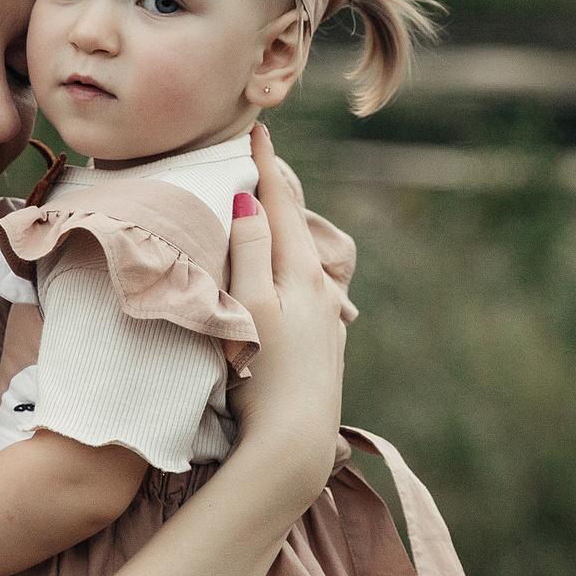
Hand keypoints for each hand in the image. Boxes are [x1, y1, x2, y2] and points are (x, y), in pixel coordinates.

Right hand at [225, 126, 345, 487]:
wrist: (296, 444)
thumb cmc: (265, 375)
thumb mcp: (250, 306)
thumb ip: (250, 252)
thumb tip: (249, 201)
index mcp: (301, 274)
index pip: (281, 206)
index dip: (266, 168)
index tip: (257, 131)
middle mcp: (321, 292)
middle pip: (298, 228)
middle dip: (280, 194)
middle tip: (262, 160)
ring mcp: (326, 321)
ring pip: (304, 261)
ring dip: (287, 233)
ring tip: (271, 214)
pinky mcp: (324, 348)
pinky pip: (307, 291)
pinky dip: (293, 269)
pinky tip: (288, 280)